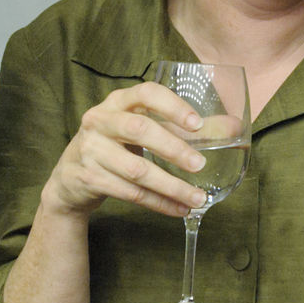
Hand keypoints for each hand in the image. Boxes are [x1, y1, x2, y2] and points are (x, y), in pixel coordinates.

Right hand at [38, 81, 212, 221]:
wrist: (70, 178)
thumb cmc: (116, 145)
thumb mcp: (143, 129)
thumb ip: (185, 128)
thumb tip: (233, 126)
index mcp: (118, 101)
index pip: (146, 93)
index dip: (173, 106)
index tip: (197, 124)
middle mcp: (100, 120)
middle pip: (140, 131)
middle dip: (173, 149)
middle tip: (200, 164)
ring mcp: (91, 149)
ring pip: (136, 170)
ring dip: (171, 186)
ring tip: (197, 198)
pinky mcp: (89, 177)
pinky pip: (130, 193)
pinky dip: (158, 203)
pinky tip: (179, 209)